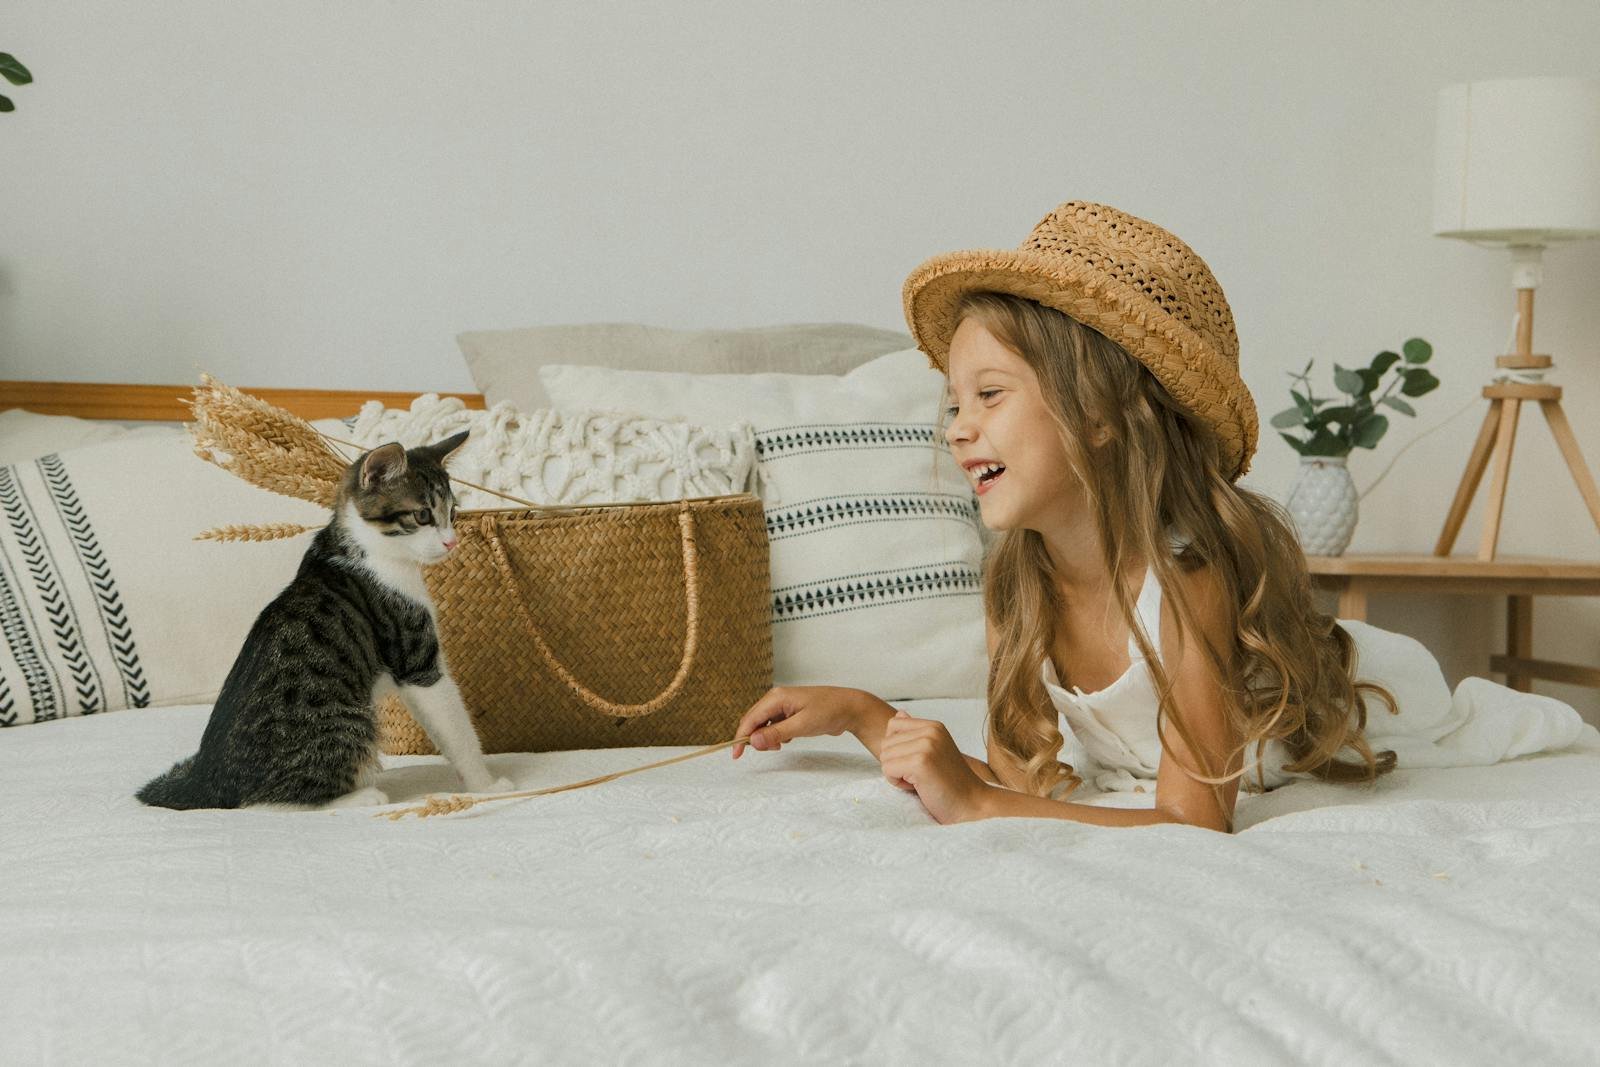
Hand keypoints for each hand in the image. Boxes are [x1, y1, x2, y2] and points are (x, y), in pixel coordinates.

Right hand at [731, 686, 864, 758]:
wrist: (850, 708)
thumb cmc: (828, 712)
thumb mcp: (801, 725)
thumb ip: (776, 734)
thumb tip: (752, 742)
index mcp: (776, 697)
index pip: (750, 719)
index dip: (741, 737)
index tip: (736, 755)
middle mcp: (776, 699)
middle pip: (754, 721)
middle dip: (756, 738)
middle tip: (771, 750)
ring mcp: (783, 705)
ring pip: (764, 725)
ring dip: (768, 738)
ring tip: (783, 744)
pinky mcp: (790, 713)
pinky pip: (775, 726)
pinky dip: (777, 736)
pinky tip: (789, 738)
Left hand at [880, 711, 990, 823]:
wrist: (972, 805)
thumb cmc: (951, 783)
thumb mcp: (934, 751)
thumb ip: (916, 733)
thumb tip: (899, 713)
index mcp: (934, 726)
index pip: (893, 725)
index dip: (897, 748)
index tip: (917, 763)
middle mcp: (930, 731)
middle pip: (886, 743)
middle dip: (896, 763)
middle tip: (921, 776)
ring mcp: (926, 745)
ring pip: (885, 757)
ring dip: (896, 774)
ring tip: (921, 781)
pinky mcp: (920, 763)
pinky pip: (887, 770)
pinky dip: (897, 783)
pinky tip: (918, 787)